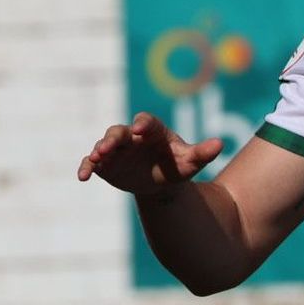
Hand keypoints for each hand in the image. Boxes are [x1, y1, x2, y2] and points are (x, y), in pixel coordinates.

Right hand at [76, 112, 223, 196]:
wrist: (161, 182)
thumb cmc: (177, 166)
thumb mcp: (191, 162)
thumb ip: (202, 152)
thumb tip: (219, 144)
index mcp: (152, 130)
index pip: (146, 122)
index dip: (142, 124)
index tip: (140, 129)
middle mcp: (130, 136)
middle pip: (118, 132)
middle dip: (112, 139)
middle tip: (107, 148)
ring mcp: (115, 149)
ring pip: (102, 145)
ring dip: (98, 151)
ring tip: (96, 159)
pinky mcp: (104, 163)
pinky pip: (91, 163)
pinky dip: (86, 167)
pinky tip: (83, 177)